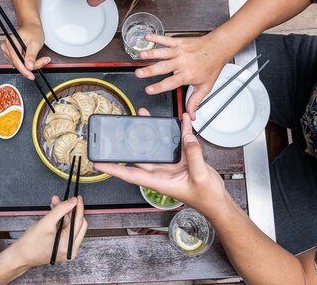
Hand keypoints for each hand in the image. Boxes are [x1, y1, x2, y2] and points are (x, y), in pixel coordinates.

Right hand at [0, 23, 50, 79]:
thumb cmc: (33, 31)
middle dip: (31, 66)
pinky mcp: (11, 54)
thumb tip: (28, 66)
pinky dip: (28, 63)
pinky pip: (19, 62)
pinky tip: (33, 58)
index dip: (24, 70)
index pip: (16, 60)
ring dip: (30, 64)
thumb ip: (31, 55)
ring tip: (41, 58)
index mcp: (11, 42)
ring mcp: (8, 51)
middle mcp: (7, 46)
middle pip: (18, 63)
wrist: (31, 26)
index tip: (31, 76)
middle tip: (43, 61)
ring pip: (19, 64)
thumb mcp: (35, 43)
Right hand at [9, 195, 86, 267]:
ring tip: (55, 204)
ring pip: (71, 225)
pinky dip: (62, 220)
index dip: (78, 207)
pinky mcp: (64, 247)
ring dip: (64, 214)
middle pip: (77, 224)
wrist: (21, 256)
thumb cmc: (30, 244)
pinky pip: (67, 230)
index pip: (78, 222)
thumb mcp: (46, 223)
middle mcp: (71, 249)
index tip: (77, 197)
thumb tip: (73, 201)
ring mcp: (68, 249)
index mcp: (68, 246)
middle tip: (63, 200)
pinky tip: (55, 212)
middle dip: (70, 210)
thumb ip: (61, 210)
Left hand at [94, 111, 227, 217]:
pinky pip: (179, 140)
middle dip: (130, 141)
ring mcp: (172, 163)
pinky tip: (180, 120)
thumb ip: (193, 156)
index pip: (130, 175)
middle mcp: (162, 172)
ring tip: (143, 116)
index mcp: (160, 182)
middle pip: (141, 155)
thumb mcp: (199, 178)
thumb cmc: (206, 198)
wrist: (218, 200)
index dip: (113, 169)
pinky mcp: (184, 157)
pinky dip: (180, 129)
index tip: (98, 163)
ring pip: (157, 144)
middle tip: (120, 128)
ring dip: (151, 131)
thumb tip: (186, 138)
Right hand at [134, 33, 227, 118]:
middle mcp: (182, 62)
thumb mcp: (205, 87)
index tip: (149, 90)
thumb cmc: (211, 66)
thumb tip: (191, 114)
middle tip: (139, 73)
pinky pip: (166, 40)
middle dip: (150, 70)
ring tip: (141, 54)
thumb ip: (195, 101)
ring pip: (163, 53)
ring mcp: (179, 52)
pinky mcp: (179, 43)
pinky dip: (156, 38)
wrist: (217, 48)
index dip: (159, 87)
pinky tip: (147, 37)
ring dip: (151, 53)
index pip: (171, 83)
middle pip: (163, 67)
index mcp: (187, 74)